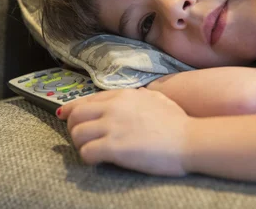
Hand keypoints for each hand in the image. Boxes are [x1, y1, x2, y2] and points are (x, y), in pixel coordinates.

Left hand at [57, 88, 190, 176]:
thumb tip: (134, 96)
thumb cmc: (178, 122)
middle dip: (74, 128)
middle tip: (83, 139)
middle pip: (75, 115)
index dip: (72, 109)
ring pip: (76, 134)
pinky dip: (88, 158)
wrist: (190, 139)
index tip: (65, 116)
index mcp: (123, 95)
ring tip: (92, 151)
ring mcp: (113, 126)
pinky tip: (98, 161)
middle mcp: (114, 107)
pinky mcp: (114, 147)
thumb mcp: (156, 99)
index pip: (86, 99)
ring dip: (80, 144)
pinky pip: (86, 152)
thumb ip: (139, 97)